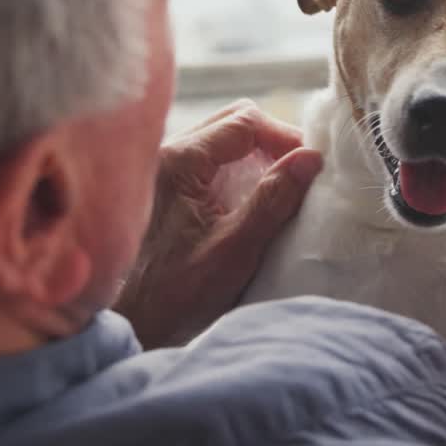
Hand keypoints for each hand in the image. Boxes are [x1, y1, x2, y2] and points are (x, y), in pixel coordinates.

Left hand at [115, 99, 322, 347]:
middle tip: (300, 170)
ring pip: (221, 137)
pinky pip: (210, 159)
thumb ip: (273, 199)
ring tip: (281, 184)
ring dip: (256, 154)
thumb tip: (310, 158)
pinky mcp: (166, 186)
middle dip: (272, 140)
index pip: (245, 122)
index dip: (285, 137)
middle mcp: (166, 154)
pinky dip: (238, 167)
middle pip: (232, 121)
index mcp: (180, 161)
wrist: (132, 323)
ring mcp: (163, 168)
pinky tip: (253, 196)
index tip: (312, 164)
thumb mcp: (235, 248)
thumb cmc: (176, 293)